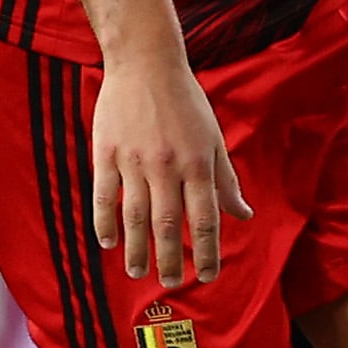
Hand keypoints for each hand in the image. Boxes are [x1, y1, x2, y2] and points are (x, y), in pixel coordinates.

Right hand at [92, 49, 251, 284]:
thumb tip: (243, 216)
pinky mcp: (106, 152)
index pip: (205, 218)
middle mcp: (167, 166)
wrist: (146, 63)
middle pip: (169, 224)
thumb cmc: (186, 103)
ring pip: (135, 215)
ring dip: (137, 248)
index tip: (208, 276)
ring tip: (138, 273)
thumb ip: (226, 181)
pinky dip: (105, 221)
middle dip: (171, 259)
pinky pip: (104, 195)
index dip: (208, 250)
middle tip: (171, 283)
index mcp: (197, 163)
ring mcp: (133, 160)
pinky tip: (108, 242)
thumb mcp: (214, 139)